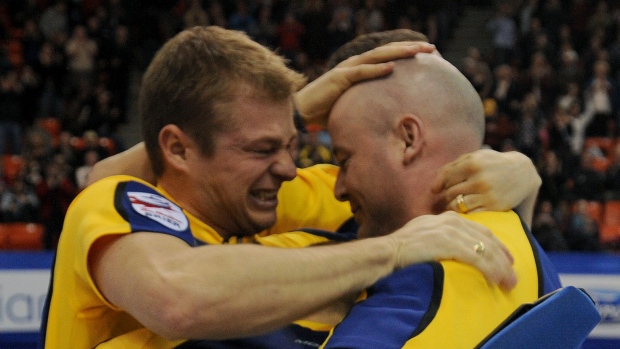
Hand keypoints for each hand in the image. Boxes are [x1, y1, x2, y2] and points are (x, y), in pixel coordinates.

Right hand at [294, 42, 435, 126]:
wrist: (303, 111)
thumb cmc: (327, 110)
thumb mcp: (353, 104)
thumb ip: (368, 102)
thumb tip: (386, 114)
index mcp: (359, 68)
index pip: (386, 56)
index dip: (405, 52)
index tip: (426, 53)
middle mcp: (354, 64)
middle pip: (386, 52)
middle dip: (408, 48)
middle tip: (431, 47)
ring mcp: (347, 69)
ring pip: (377, 57)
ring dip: (397, 53)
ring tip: (416, 51)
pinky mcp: (339, 79)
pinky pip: (361, 72)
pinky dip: (376, 69)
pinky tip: (392, 67)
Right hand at [389, 211, 516, 289]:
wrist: (388, 251)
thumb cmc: (402, 247)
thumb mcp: (425, 233)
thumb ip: (440, 235)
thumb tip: (452, 247)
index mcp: (448, 218)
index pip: (480, 229)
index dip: (497, 244)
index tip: (507, 257)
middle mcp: (453, 221)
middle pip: (487, 239)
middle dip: (503, 258)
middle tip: (513, 273)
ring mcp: (452, 232)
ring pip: (486, 249)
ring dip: (500, 268)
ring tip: (509, 282)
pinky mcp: (450, 245)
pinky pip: (478, 258)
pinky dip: (490, 270)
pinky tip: (495, 279)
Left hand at [431, 149, 540, 213]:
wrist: (523, 172)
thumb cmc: (491, 164)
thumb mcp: (473, 158)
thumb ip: (450, 168)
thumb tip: (433, 190)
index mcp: (472, 163)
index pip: (444, 179)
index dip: (441, 185)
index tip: (443, 188)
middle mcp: (479, 178)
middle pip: (449, 193)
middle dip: (448, 196)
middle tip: (453, 196)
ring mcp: (487, 194)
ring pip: (457, 205)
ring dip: (453, 207)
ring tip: (458, 204)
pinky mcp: (494, 207)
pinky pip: (470, 214)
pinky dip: (465, 214)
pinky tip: (468, 210)